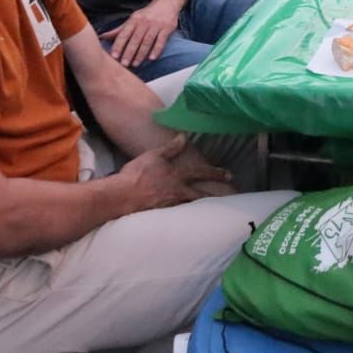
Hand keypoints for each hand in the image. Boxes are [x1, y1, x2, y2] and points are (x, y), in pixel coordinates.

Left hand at [101, 0, 182, 67]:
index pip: (124, 34)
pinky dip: (156, 50)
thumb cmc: (147, 15)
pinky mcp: (167, 28)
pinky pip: (161, 41)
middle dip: (129, 52)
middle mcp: (144, 22)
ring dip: (141, 54)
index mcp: (134, 20)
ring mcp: (156, 25)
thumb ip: (119, 30)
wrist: (167, 3)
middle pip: (135, 39)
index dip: (118, 45)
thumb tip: (103, 37)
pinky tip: (152, 58)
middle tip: (124, 64)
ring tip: (135, 64)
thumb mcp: (132, 20)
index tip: (114, 56)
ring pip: (147, 41)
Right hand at [119, 137, 234, 210]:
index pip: (201, 172)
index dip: (216, 172)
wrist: (122, 196)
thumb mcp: (154, 155)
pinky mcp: (162, 213)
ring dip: (201, 205)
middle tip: (227, 198)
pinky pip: (177, 213)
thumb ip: (171, 148)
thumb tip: (184, 137)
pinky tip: (186, 216)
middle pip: (201, 194)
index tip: (229, 174)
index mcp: (177, 175)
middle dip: (215, 195)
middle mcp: (178, 191)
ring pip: (190, 205)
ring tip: (211, 207)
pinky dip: (184, 213)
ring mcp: (170, 204)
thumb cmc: (137, 173)